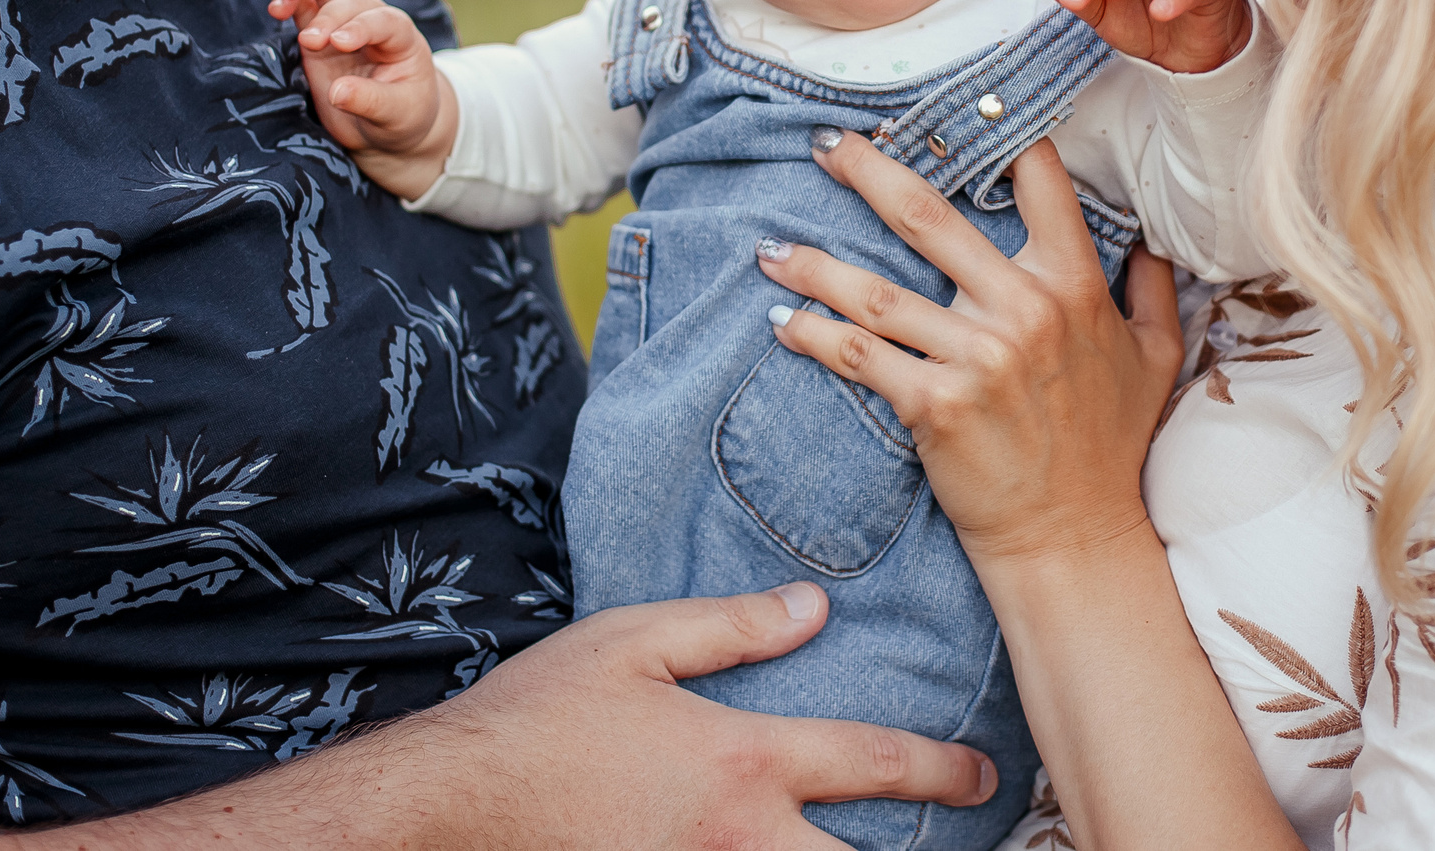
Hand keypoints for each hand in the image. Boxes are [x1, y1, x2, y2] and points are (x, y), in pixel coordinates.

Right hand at [0, 589, 997, 848]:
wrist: (450, 803)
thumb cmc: (540, 714)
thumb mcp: (636, 640)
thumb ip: (735, 625)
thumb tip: (818, 606)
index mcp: (743, 760)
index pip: (871, 765)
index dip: (941, 773)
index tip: (984, 777)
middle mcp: (739, 839)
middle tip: (982, 841)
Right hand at [268, 0, 455, 199]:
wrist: (388, 123)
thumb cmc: (401, 116)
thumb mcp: (396, 115)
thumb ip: (370, 102)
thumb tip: (336, 92)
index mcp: (403, 41)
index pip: (386, 22)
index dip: (362, 27)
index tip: (338, 43)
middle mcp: (376, 23)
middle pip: (355, 2)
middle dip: (330, 17)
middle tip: (309, 41)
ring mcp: (347, 23)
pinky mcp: (320, 32)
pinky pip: (306, 5)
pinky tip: (277, 6)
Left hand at [757, 134, 1183, 565]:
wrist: (1074, 537)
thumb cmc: (1111, 447)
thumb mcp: (1155, 357)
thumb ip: (1151, 290)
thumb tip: (1150, 241)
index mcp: (1073, 284)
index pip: (1037, 183)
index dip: (999, 133)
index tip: (955, 105)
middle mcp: (1022, 309)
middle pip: (929, 217)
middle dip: (869, 171)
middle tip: (825, 144)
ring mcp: (976, 357)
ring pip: (876, 292)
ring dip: (814, 265)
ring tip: (769, 248)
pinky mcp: (933, 405)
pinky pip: (861, 357)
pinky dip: (814, 338)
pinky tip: (782, 323)